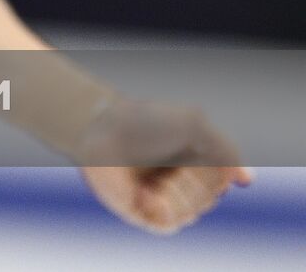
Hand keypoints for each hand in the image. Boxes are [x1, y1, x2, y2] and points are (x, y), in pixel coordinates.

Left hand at [76, 97, 252, 232]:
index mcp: (193, 158)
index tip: (202, 157)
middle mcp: (178, 178)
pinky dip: (161, 210)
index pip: (222, 180)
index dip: (216, 173)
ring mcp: (159, 195)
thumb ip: (226, 151)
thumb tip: (246, 180)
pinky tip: (145, 195)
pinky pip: (167, 224)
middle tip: (173, 169)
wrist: (100, 130)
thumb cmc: (144, 122)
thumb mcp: (193, 126)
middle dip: (194, 184)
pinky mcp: (141, 210)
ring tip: (156, 182)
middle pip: (208, 198)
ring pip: (190, 213)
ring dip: (177, 197)